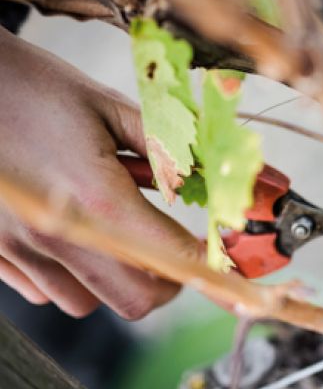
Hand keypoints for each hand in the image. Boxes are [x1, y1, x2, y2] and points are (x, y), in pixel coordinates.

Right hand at [0, 27, 199, 318]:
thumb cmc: (30, 85)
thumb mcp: (108, 107)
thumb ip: (168, 148)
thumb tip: (216, 173)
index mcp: (95, 199)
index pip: (173, 258)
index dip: (213, 272)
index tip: (234, 278)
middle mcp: (56, 236)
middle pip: (137, 301)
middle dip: (168, 282)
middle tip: (174, 249)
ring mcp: (19, 250)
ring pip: (90, 302)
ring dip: (118, 280)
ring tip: (115, 233)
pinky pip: (46, 292)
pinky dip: (72, 277)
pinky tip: (71, 235)